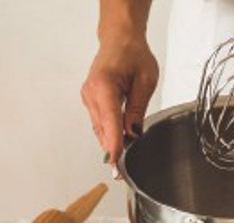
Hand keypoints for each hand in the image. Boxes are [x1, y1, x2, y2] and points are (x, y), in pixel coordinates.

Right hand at [81, 35, 158, 173]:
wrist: (120, 39)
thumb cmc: (133, 54)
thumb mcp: (145, 81)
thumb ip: (137, 109)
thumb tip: (133, 134)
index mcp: (104, 86)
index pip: (110, 124)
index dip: (114, 147)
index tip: (116, 166)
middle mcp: (91, 93)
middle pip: (103, 130)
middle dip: (113, 150)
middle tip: (122, 172)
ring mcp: (88, 97)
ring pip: (100, 128)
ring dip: (111, 142)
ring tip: (123, 159)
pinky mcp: (90, 100)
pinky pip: (100, 121)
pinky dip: (109, 132)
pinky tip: (119, 140)